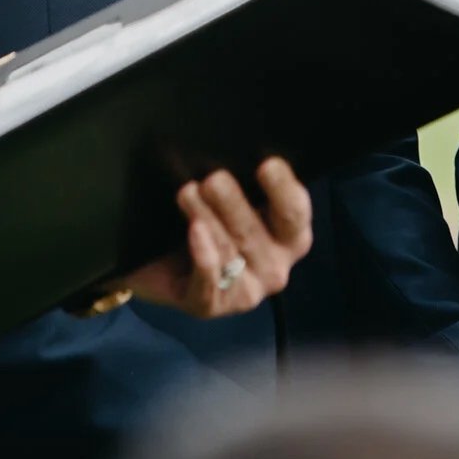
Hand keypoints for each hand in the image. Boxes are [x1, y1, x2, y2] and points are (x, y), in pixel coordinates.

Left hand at [123, 158, 312, 318]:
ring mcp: (245, 291)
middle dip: (235, 204)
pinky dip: (203, 256)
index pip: (295, 212)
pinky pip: (209, 283)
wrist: (164, 265)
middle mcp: (275, 267)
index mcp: (290, 236)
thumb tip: (236, 152)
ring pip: (230, 253)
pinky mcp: (211, 306)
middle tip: (213, 179)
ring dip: (207, 219)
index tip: (266, 165)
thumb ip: (244, 182)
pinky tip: (194, 232)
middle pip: (257, 232)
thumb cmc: (209, 220)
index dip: (283, 189)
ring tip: (187, 193)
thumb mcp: (230, 200)